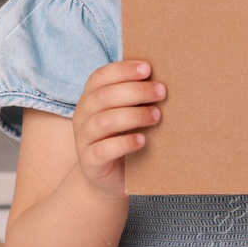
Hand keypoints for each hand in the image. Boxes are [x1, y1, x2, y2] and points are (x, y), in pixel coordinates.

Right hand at [71, 60, 163, 201]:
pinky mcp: (89, 162)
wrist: (108, 177)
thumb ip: (136, 96)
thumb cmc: (123, 136)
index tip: (148, 69)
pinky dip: (124, 143)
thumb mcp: (126, 112)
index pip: (100, 77)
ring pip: (104, 121)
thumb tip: (164, 79)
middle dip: (136, 91)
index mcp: (90, 98)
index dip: (123, 70)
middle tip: (162, 92)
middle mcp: (82, 115)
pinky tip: (142, 140)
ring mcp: (83, 139)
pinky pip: (103, 150)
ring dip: (134, 115)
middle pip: (104, 96)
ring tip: (157, 116)